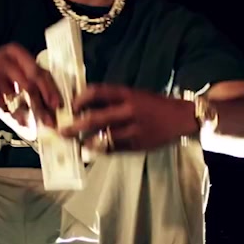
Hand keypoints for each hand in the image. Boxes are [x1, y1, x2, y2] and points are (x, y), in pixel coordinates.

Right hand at [0, 43, 61, 129]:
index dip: (50, 89)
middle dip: (42, 106)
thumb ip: (30, 81)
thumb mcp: (11, 67)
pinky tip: (25, 127)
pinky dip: (17, 120)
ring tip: (40, 126)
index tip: (57, 104)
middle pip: (30, 85)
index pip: (38, 70)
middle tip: (51, 121)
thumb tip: (51, 104)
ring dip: (32, 116)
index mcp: (15, 53)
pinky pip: (6, 110)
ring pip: (18, 100)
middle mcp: (5, 62)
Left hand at [59, 83, 196, 152]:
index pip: (96, 92)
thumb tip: (86, 106)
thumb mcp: (134, 95)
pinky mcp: (138, 144)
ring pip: (104, 138)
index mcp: (127, 94)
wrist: (181, 118)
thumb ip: (112, 100)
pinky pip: (115, 149)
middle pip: (95, 118)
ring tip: (78, 145)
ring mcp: (134, 129)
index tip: (71, 107)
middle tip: (62, 131)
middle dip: (75, 126)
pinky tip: (94, 150)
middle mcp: (129, 110)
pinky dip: (102, 150)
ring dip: (87, 142)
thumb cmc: (154, 105)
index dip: (80, 99)